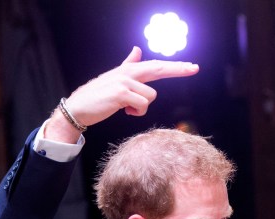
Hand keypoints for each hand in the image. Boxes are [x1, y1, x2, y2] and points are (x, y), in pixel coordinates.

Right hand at [47, 46, 198, 141]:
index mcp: (128, 70)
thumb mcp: (115, 78)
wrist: (79, 108)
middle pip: (158, 69)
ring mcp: (124, 81)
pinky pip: (143, 105)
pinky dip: (137, 112)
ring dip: (142, 106)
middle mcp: (127, 72)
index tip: (192, 66)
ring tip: (127, 108)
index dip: (174, 66)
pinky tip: (125, 111)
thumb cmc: (99, 96)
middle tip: (195, 68)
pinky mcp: (121, 93)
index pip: (155, 66)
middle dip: (178, 69)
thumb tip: (137, 50)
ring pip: (151, 96)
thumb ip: (128, 64)